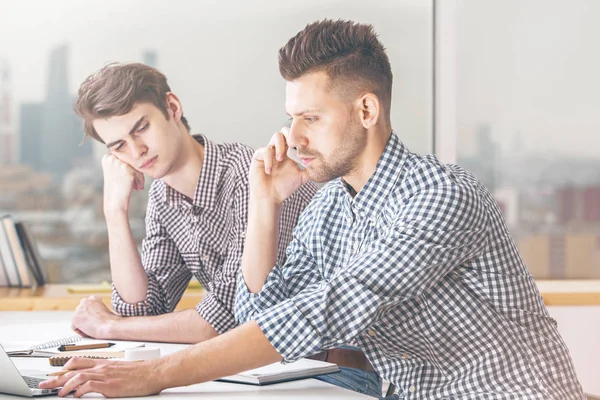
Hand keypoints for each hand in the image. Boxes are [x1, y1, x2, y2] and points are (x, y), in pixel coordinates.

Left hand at [39, 358, 162, 397]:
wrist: (154, 372)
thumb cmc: (141, 372)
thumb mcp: (121, 370)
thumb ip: (108, 374)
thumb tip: (98, 382)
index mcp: (104, 363)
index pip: (79, 361)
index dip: (63, 368)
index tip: (54, 374)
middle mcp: (102, 367)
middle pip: (73, 369)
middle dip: (56, 378)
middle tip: (44, 385)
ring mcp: (106, 375)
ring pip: (78, 376)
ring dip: (65, 385)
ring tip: (58, 393)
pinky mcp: (110, 384)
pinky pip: (89, 386)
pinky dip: (79, 391)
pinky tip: (76, 395)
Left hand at [71, 296, 119, 338]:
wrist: (108, 326)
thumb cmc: (110, 321)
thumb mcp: (105, 310)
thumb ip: (97, 310)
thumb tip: (94, 316)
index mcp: (93, 298)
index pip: (87, 307)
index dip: (91, 315)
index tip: (95, 319)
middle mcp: (85, 301)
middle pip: (80, 313)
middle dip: (85, 319)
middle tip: (93, 325)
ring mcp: (78, 309)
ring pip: (78, 321)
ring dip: (83, 325)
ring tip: (92, 328)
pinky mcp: (74, 318)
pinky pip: (75, 328)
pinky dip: (81, 331)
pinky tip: (89, 330)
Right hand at [102, 154, 143, 216]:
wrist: (115, 201)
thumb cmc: (116, 188)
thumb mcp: (115, 171)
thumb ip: (121, 162)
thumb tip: (137, 154)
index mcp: (106, 157)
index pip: (124, 157)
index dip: (129, 167)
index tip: (128, 177)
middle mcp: (111, 157)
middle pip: (131, 160)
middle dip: (134, 171)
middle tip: (134, 183)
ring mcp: (119, 162)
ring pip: (136, 165)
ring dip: (138, 176)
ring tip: (136, 186)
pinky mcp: (127, 168)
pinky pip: (139, 172)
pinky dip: (140, 180)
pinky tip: (137, 188)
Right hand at [251, 127, 309, 204]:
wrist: (269, 197)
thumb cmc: (283, 188)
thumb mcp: (301, 178)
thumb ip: (310, 170)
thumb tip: (323, 165)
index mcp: (287, 153)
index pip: (293, 138)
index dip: (299, 138)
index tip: (305, 144)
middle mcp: (277, 150)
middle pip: (284, 132)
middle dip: (290, 136)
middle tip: (294, 145)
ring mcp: (268, 152)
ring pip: (275, 136)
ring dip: (280, 146)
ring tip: (281, 159)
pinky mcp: (258, 156)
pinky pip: (264, 150)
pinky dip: (269, 159)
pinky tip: (270, 171)